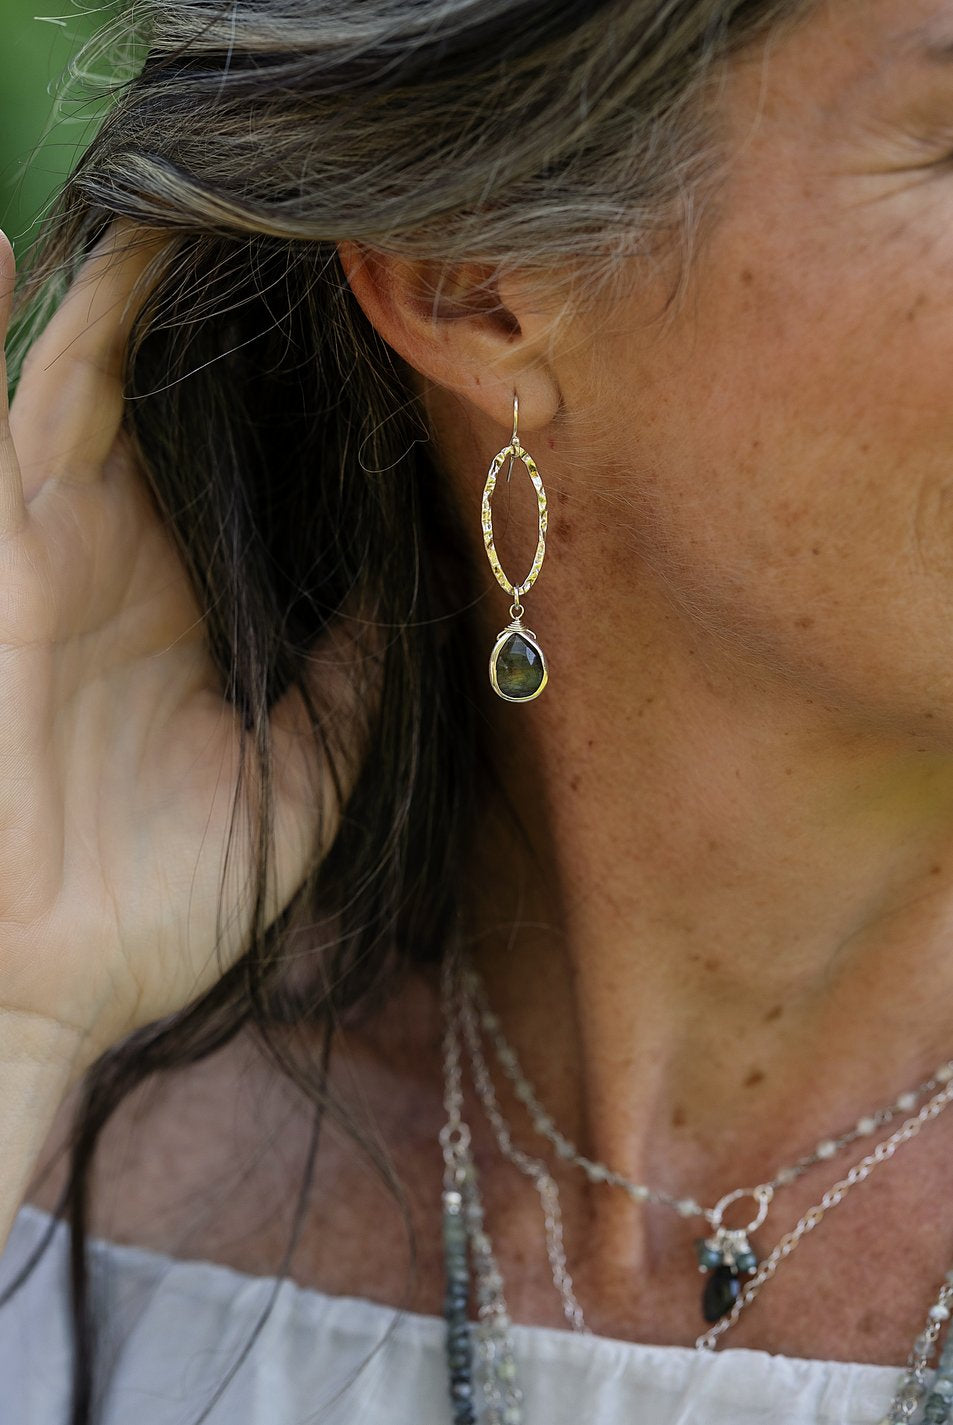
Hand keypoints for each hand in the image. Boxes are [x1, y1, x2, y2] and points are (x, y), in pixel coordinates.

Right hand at [0, 220, 353, 1074]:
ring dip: (111, 286)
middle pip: (148, 388)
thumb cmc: (182, 890)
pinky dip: (14, 340)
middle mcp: (115, 552)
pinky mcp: (7, 565)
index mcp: (187, 592)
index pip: (226, 446)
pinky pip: (10, 424)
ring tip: (170, 187)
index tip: (332, 290)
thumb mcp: (311, 769)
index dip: (264, 369)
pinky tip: (27, 251)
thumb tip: (424, 589)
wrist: (74, 983)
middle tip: (259, 203)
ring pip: (71, 375)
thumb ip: (361, 673)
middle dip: (186, 296)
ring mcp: (49, 548)